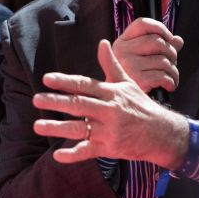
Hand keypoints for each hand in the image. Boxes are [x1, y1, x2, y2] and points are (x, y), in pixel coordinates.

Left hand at [32, 39, 189, 168]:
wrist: (162, 133)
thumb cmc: (141, 105)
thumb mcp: (127, 82)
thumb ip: (111, 64)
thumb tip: (102, 42)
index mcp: (111, 92)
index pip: (84, 85)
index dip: (65, 82)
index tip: (47, 79)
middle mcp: (109, 110)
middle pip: (79, 105)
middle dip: (56, 102)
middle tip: (36, 99)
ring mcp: (109, 131)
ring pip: (80, 129)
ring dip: (57, 127)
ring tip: (38, 125)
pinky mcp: (110, 148)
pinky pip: (89, 151)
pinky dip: (73, 154)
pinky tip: (57, 154)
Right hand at [111, 17, 183, 94]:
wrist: (124, 104)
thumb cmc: (135, 78)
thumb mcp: (143, 58)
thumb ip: (161, 48)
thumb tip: (178, 40)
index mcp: (122, 42)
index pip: (143, 24)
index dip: (160, 28)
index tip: (169, 38)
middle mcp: (122, 51)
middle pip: (158, 42)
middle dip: (171, 53)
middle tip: (172, 63)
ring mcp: (128, 65)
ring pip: (163, 61)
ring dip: (173, 71)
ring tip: (172, 77)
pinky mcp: (136, 80)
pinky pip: (162, 76)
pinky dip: (171, 81)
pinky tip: (169, 85)